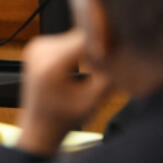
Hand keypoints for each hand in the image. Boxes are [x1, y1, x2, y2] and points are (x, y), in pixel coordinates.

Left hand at [14, 29, 113, 156]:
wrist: (38, 126)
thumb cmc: (63, 119)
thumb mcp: (92, 102)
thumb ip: (108, 77)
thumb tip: (125, 55)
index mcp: (51, 63)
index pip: (85, 40)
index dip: (105, 43)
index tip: (120, 51)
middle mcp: (40, 49)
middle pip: (79, 37)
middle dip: (97, 46)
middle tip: (111, 60)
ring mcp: (37, 45)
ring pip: (74, 37)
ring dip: (87, 47)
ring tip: (94, 66)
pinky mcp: (38, 45)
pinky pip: (65, 40)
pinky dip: (77, 48)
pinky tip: (82, 63)